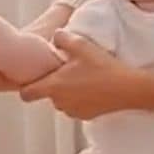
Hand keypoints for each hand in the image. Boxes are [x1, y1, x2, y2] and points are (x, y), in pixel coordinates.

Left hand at [18, 31, 132, 119]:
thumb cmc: (103, 67)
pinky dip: (80, 99)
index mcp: (53, 87)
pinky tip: (93, 87)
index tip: (33, 77)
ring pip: (62, 101)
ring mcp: (73, 112)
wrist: (128, 89)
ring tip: (82, 77)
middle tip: (67, 69)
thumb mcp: (81, 45)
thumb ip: (62, 38)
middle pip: (47, 94)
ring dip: (67, 91)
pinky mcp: (86, 116)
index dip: (26, 86)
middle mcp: (59, 103)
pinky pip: (76, 106)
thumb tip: (55, 37)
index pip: (26, 94)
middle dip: (53, 84)